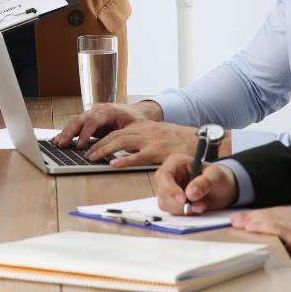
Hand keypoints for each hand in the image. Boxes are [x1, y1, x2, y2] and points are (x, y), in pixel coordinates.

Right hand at [53, 101, 161, 149]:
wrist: (137, 112)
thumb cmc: (136, 121)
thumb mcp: (135, 129)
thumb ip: (125, 136)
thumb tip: (117, 147)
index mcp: (110, 110)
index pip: (94, 120)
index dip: (86, 133)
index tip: (80, 145)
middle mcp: (98, 109)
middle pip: (81, 119)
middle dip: (70, 132)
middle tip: (62, 144)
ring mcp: (92, 112)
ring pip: (75, 121)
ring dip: (65, 132)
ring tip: (56, 144)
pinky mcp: (89, 119)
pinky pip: (76, 124)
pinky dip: (67, 132)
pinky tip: (58, 139)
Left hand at [85, 120, 199, 167]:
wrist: (204, 140)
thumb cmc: (183, 142)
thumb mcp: (161, 136)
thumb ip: (145, 140)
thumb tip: (130, 149)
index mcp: (145, 127)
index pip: (118, 131)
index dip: (102, 138)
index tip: (90, 145)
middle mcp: (146, 130)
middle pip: (116, 135)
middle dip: (98, 144)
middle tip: (86, 154)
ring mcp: (152, 140)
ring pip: (122, 142)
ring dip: (104, 150)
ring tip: (91, 158)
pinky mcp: (159, 151)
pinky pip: (138, 156)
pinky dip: (124, 160)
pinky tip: (112, 164)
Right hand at [154, 153, 237, 214]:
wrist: (223, 189)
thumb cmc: (219, 177)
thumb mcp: (216, 176)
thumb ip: (204, 182)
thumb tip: (190, 193)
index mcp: (176, 163)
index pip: (164, 175)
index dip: (170, 189)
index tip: (183, 199)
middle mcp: (170, 176)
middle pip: (161, 191)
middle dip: (177, 203)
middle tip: (196, 207)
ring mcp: (170, 190)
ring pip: (164, 204)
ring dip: (182, 210)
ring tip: (201, 207)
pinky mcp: (173, 202)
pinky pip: (172, 211)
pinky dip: (184, 214)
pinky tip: (197, 210)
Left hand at [232, 208, 290, 281]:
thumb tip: (283, 245)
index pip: (279, 212)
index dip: (262, 214)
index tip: (248, 217)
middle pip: (272, 213)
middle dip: (252, 215)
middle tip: (236, 218)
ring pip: (271, 218)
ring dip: (252, 220)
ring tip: (237, 222)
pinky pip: (277, 228)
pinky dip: (262, 226)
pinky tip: (250, 228)